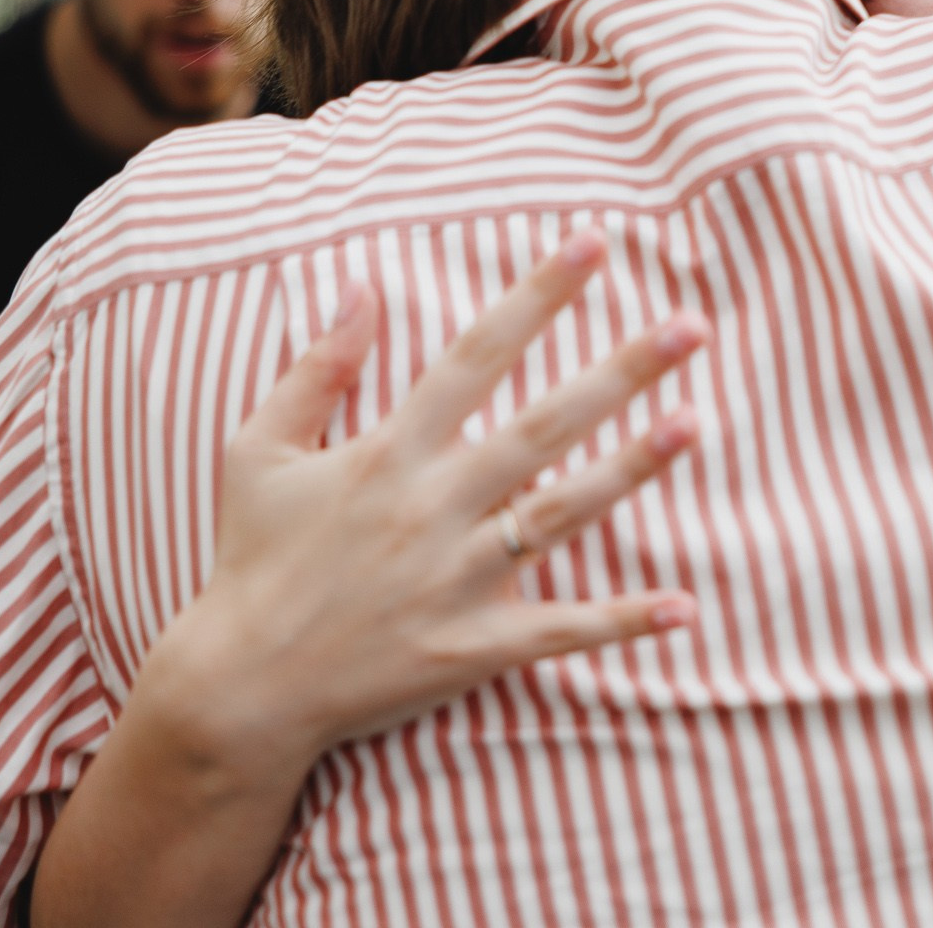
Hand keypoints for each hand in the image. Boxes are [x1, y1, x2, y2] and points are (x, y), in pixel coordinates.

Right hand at [141, 231, 702, 773]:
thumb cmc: (253, 559)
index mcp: (388, 454)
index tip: (593, 242)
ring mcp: (457, 580)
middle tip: (692, 327)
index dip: (537, 296)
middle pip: (543, 427)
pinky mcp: (471, 648)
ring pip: (562, 514)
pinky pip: (559, 630)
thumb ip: (316, 368)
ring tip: (695, 423)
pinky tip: (685, 607)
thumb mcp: (256, 452)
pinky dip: (622, 622)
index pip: (476, 356)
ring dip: (632, 470)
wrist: (238, 690)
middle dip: (620, 373)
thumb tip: (361, 284)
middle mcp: (432, 508)